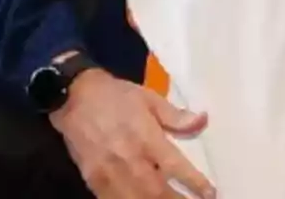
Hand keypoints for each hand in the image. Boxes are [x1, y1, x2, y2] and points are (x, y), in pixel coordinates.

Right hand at [50, 68, 214, 197]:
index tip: (210, 192)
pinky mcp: (93, 180)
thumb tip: (203, 120)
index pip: (174, 165)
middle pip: (157, 191)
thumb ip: (175, 115)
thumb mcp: (149, 98)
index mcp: (145, 136)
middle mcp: (129, 158)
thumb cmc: (117, 95)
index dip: (194, 182)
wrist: (74, 96)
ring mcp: (109, 172)